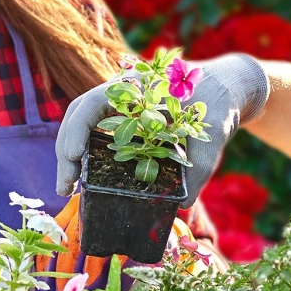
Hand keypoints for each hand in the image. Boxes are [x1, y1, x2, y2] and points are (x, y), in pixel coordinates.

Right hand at [54, 53, 269, 201]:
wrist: (225, 87)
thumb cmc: (219, 103)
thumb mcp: (213, 133)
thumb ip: (201, 166)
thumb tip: (183, 204)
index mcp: (138, 86)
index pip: (93, 102)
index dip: (77, 128)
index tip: (75, 156)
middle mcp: (123, 92)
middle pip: (79, 116)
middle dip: (67, 150)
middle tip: (65, 187)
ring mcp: (122, 104)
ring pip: (84, 124)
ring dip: (71, 154)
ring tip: (68, 188)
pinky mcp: (127, 119)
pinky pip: (97, 132)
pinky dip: (87, 154)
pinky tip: (85, 178)